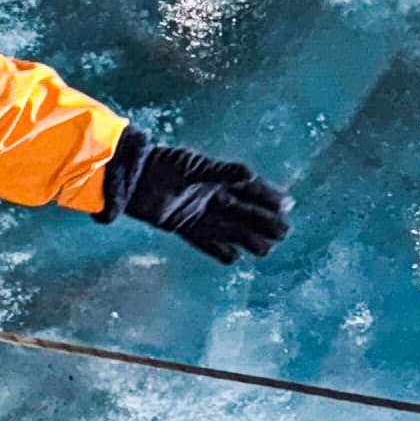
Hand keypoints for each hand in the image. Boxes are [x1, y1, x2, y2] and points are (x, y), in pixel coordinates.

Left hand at [108, 131, 292, 266]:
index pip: (250, 189)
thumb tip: (250, 175)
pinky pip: (204, 241)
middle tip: (284, 232)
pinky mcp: (182, 226)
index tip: (287, 206)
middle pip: (244, 212)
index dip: (268, 197)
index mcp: (218, 178)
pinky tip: (233, 257)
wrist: (131, 176)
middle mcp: (212, 197)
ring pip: (229, 229)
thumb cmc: (164, 163)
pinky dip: (218, 250)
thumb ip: (221, 171)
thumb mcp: (194, 165)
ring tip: (266, 249)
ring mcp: (198, 213)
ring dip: (248, 238)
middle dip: (264, 221)